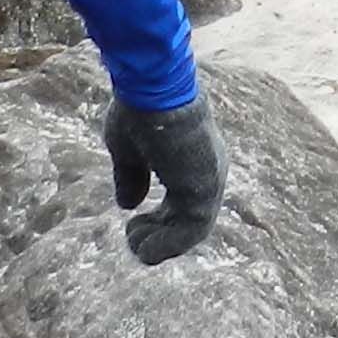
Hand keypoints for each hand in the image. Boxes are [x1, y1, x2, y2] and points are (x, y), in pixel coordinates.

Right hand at [103, 91, 226, 265]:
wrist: (153, 89)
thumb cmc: (141, 110)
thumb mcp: (128, 150)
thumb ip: (131, 178)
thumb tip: (128, 205)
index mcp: (192, 160)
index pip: (184, 201)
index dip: (160, 221)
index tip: (133, 224)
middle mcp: (206, 172)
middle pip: (189, 218)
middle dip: (159, 234)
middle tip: (131, 237)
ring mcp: (208, 180)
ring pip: (191, 230)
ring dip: (161, 242)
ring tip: (133, 241)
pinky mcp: (204, 189)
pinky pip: (191, 232)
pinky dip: (167, 245)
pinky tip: (143, 247)